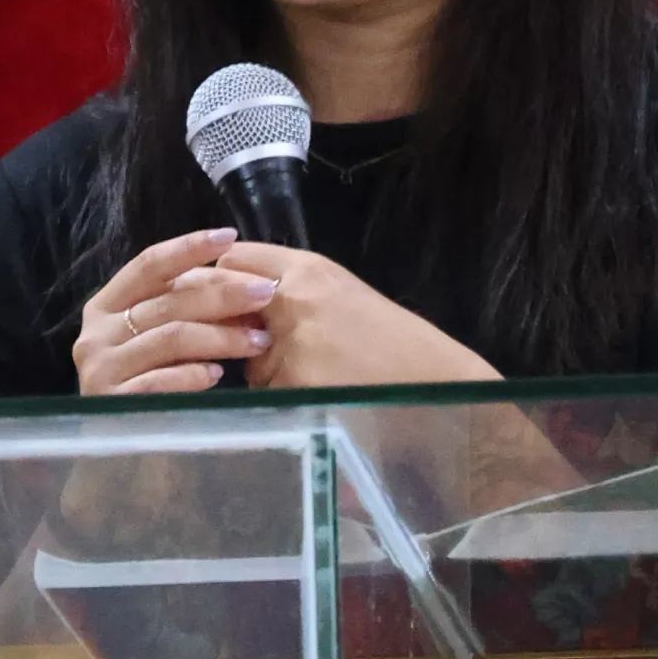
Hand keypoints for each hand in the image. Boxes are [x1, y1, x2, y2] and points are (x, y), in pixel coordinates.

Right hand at [72, 227, 280, 393]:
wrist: (122, 459)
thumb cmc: (151, 388)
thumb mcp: (164, 338)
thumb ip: (186, 309)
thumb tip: (246, 282)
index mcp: (105, 306)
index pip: (149, 264)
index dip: (188, 247)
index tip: (228, 237)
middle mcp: (94, 334)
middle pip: (168, 300)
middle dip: (223, 293)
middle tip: (266, 294)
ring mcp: (100, 369)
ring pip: (171, 337)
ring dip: (222, 336)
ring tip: (260, 341)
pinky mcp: (111, 404)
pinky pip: (161, 380)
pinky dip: (194, 374)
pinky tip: (219, 376)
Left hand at [214, 243, 500, 389]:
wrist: (436, 382)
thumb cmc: (393, 341)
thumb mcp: (341, 295)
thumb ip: (291, 290)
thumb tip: (236, 298)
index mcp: (310, 269)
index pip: (235, 258)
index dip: (221, 278)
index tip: (224, 297)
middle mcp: (295, 299)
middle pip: (225, 305)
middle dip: (227, 325)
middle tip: (246, 342)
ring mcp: (292, 344)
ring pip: (245, 360)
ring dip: (261, 371)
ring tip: (311, 377)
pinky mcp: (294, 386)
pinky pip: (265, 395)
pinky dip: (281, 400)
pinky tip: (316, 399)